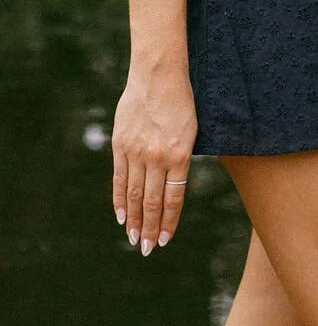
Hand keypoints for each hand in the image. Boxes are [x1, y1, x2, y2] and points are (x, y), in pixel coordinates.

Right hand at [111, 62, 196, 253]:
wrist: (159, 74)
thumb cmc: (182, 101)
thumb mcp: (191, 131)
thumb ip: (179, 159)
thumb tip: (172, 186)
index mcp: (180, 154)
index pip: (174, 198)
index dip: (169, 221)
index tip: (165, 240)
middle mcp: (158, 156)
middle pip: (151, 202)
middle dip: (150, 229)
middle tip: (146, 250)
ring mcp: (137, 151)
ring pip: (133, 195)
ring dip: (134, 220)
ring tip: (134, 239)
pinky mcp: (121, 144)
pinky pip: (119, 178)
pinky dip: (119, 200)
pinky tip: (121, 217)